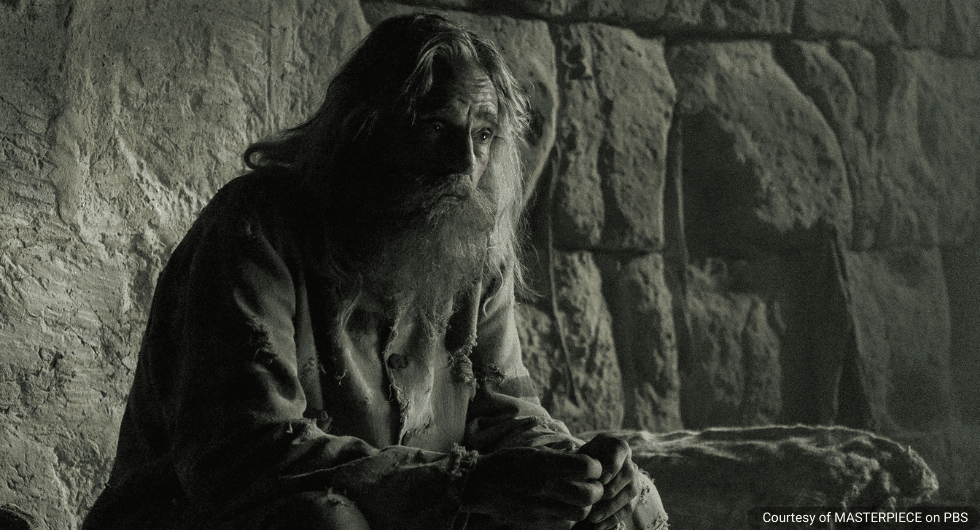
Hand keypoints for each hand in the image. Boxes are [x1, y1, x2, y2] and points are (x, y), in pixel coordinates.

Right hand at [461, 446, 604, 528]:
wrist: (482, 485)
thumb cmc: (509, 463)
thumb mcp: (534, 453)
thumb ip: (560, 459)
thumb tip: (586, 463)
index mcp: (544, 464)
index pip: (586, 467)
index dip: (595, 467)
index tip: (592, 467)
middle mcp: (544, 486)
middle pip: (589, 494)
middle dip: (597, 490)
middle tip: (593, 485)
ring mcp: (540, 507)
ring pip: (581, 513)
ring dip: (585, 505)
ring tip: (579, 498)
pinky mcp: (536, 523)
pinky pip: (566, 524)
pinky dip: (571, 517)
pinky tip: (565, 508)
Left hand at [575, 434, 640, 529]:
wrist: (586, 473)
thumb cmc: (580, 462)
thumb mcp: (578, 457)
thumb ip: (581, 463)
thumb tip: (583, 478)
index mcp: (616, 446)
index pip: (620, 450)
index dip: (611, 466)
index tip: (600, 479)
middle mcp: (629, 461)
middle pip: (628, 473)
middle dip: (611, 489)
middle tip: (594, 500)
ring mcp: (634, 480)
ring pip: (630, 493)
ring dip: (611, 507)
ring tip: (592, 517)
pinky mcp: (632, 497)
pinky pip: (627, 509)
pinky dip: (613, 518)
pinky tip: (598, 526)